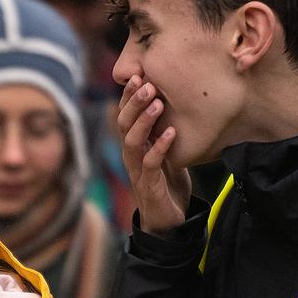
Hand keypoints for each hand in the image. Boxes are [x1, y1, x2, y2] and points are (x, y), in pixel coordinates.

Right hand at [117, 75, 191, 235]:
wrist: (168, 223)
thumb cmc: (167, 185)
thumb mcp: (166, 154)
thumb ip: (163, 133)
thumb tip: (172, 105)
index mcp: (134, 147)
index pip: (126, 116)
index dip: (129, 96)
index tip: (139, 74)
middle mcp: (131, 156)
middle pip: (124, 125)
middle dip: (134, 102)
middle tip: (146, 82)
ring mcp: (137, 171)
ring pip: (132, 141)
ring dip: (144, 121)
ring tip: (157, 103)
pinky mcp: (149, 186)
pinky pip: (150, 164)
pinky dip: (159, 147)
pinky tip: (170, 133)